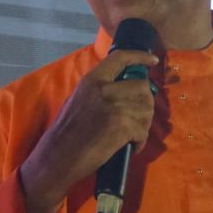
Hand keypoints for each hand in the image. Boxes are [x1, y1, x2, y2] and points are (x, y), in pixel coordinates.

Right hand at [17, 49, 158, 212]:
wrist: (59, 155)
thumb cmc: (66, 130)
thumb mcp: (79, 99)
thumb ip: (100, 91)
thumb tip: (124, 90)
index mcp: (92, 80)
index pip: (120, 58)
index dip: (140, 57)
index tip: (152, 61)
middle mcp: (104, 89)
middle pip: (142, 86)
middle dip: (146, 103)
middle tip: (139, 118)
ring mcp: (114, 106)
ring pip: (146, 109)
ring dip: (144, 124)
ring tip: (133, 135)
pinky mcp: (121, 125)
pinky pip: (142, 130)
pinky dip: (140, 141)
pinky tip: (131, 146)